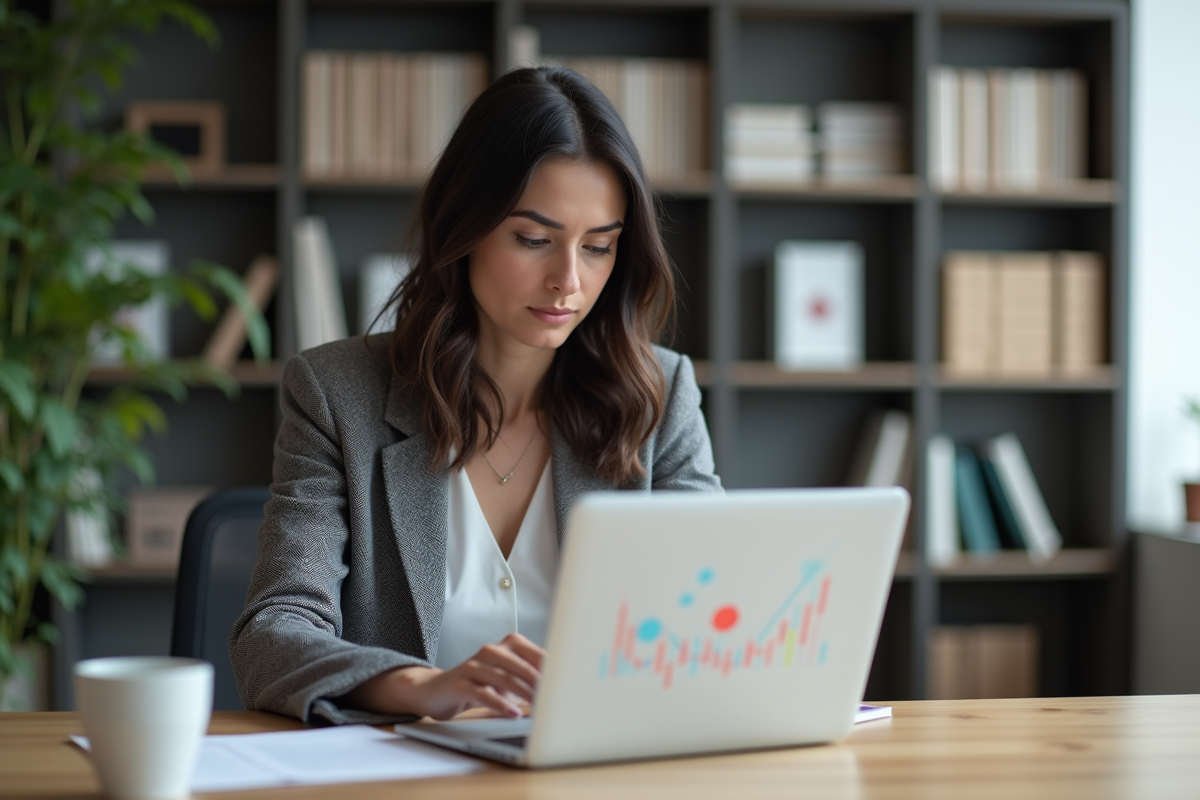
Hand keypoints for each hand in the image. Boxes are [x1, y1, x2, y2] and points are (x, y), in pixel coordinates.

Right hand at [346, 633, 544, 719]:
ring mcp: (474, 665)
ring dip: (524, 695)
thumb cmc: (480, 685)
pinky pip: (483, 692)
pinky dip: (501, 704)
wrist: (436, 691)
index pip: (536, 654)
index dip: (553, 671)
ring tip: (539, 709)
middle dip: (541, 684)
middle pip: (522, 666)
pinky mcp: (460, 682)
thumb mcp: (507, 679)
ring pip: (504, 678)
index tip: (569, 686)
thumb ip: (531, 679)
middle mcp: (491, 651)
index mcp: (507, 645)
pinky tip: (514, 714)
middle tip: (556, 701)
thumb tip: (562, 690)